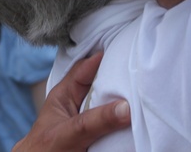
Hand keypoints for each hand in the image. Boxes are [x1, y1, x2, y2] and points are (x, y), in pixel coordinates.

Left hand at [12, 52, 130, 151]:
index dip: (105, 56)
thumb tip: (126, 107)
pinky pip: (117, 122)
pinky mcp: (100, 134)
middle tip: (141, 69)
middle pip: (103, 84)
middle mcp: (80, 103)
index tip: (128, 49)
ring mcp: (90, 119)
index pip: (86, 67)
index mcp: (65, 93)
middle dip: (120, 78)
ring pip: (112, 103)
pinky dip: (127, 118)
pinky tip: (140, 112)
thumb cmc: (45, 150)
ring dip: (125, 99)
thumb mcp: (69, 133)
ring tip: (145, 88)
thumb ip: (95, 120)